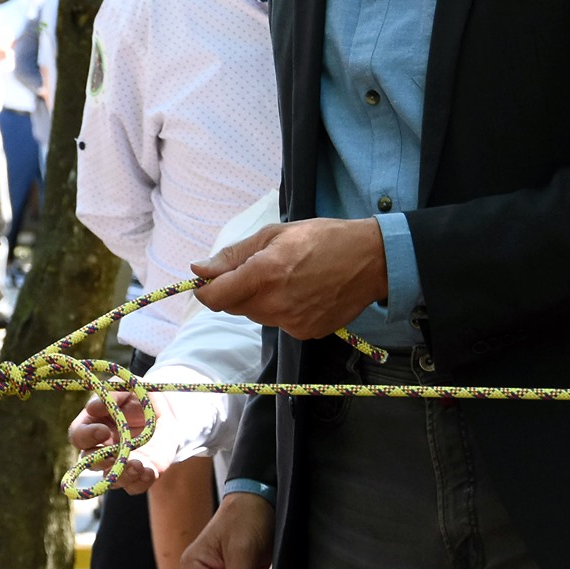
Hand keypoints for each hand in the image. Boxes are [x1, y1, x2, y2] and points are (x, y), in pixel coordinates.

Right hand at [68, 391, 160, 494]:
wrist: (166, 413)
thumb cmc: (139, 397)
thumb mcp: (128, 388)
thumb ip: (111, 394)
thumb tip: (92, 407)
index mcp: (92, 426)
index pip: (78, 436)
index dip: (87, 436)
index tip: (104, 430)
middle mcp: (101, 449)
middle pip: (90, 463)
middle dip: (102, 461)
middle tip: (117, 455)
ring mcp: (119, 465)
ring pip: (111, 481)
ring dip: (122, 476)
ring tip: (138, 465)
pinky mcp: (138, 474)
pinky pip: (135, 487)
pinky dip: (141, 482)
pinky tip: (150, 471)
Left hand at [193, 219, 387, 340]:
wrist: (371, 260)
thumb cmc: (322, 238)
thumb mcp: (274, 235)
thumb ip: (233, 255)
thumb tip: (198, 270)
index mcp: (263, 275)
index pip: (215, 297)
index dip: (206, 290)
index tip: (209, 280)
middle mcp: (275, 305)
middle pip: (235, 306)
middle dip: (238, 289)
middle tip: (262, 267)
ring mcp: (291, 323)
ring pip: (257, 315)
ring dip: (260, 299)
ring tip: (288, 277)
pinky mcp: (305, 333)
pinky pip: (279, 323)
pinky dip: (282, 310)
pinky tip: (303, 292)